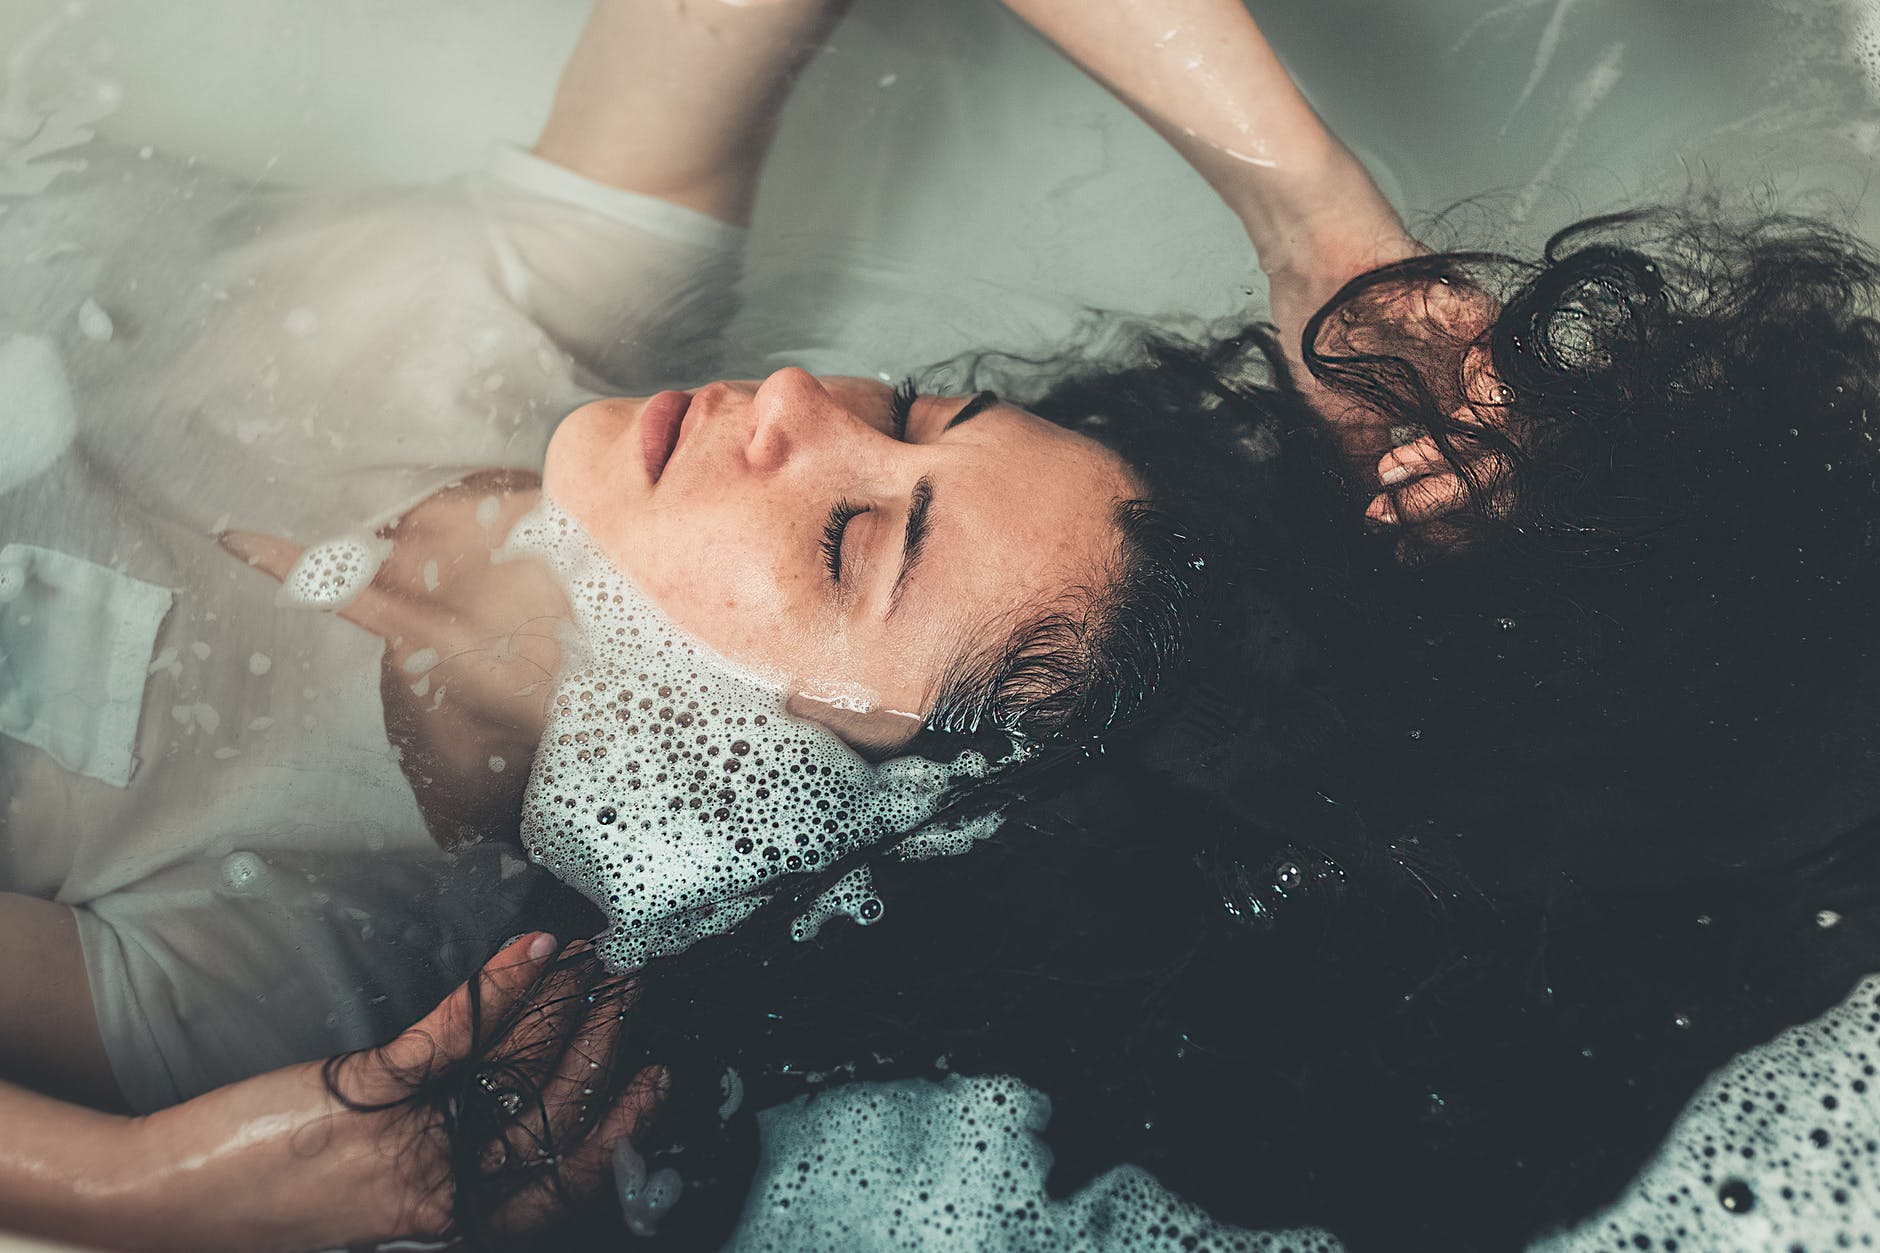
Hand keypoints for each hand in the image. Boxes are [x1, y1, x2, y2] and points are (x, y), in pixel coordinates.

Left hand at [129, 934, 660, 1252]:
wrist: (174, 1203)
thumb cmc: (271, 1204)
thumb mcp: (377, 1201)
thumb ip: (446, 1166)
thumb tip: (503, 1098)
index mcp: (450, 1216)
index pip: (562, 1178)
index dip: (618, 1127)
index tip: (652, 1081)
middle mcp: (441, 1184)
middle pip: (553, 1111)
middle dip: (606, 1041)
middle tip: (635, 989)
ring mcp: (411, 1138)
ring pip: (516, 1065)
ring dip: (566, 1001)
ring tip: (596, 958)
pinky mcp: (372, 1089)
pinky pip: (455, 1032)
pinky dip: (503, 983)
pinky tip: (533, 948)